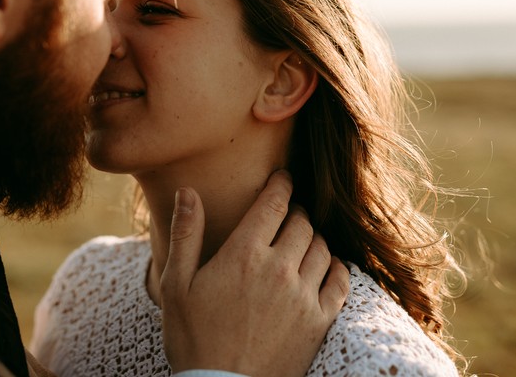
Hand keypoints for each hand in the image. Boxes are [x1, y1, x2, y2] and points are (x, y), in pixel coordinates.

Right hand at [159, 170, 348, 376]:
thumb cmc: (193, 338)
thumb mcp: (175, 285)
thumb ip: (186, 234)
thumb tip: (188, 192)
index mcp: (243, 254)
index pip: (274, 203)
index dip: (281, 184)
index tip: (283, 177)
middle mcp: (279, 269)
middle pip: (301, 222)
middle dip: (294, 211)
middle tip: (286, 213)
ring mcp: (303, 296)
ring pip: (322, 248)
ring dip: (312, 237)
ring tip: (300, 240)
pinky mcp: (318, 321)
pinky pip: (340, 281)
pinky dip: (335, 267)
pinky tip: (324, 267)